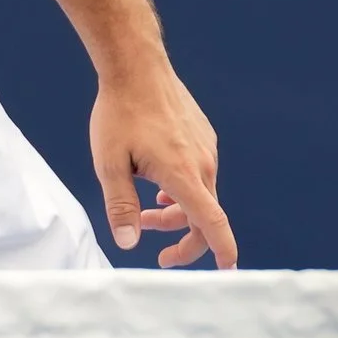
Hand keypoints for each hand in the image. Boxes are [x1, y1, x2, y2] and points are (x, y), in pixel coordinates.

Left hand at [89, 67, 236, 269]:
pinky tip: (159, 186)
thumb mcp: (109, 165)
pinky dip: (182, 189)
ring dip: (176, 212)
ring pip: (199, 195)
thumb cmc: (119, 114)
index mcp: (182, 173)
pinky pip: (199, 174)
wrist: (136, 67)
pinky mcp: (203, 137)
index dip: (222, 249)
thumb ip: (121, 206)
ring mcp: (206, 148)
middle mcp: (203, 163)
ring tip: (145, 212)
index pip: (211, 221)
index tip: (228, 270)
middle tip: (160, 257)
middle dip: (182, 239)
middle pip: (203, 216)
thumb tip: (128, 243)